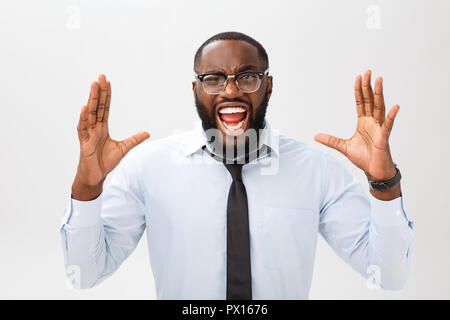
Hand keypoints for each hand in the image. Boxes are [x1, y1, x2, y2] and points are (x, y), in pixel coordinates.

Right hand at [72, 74, 149, 199]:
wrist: (96, 175)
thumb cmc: (105, 161)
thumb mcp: (123, 148)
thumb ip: (134, 139)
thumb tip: (147, 133)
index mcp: (102, 127)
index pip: (105, 107)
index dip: (107, 95)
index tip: (108, 82)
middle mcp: (94, 127)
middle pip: (97, 106)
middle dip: (99, 91)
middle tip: (101, 76)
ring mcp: (88, 134)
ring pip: (90, 113)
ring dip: (92, 99)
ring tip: (93, 85)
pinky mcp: (84, 142)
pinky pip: (83, 128)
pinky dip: (84, 118)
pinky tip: (85, 107)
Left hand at [314, 70, 398, 181]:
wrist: (374, 171)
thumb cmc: (364, 158)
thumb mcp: (344, 147)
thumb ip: (331, 140)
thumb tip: (316, 136)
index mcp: (363, 122)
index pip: (361, 102)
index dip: (359, 90)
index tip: (358, 77)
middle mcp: (372, 122)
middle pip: (370, 100)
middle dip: (368, 86)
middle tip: (367, 71)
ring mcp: (379, 129)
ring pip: (379, 108)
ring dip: (379, 94)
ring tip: (379, 80)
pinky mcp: (383, 138)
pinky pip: (387, 126)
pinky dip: (390, 117)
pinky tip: (395, 107)